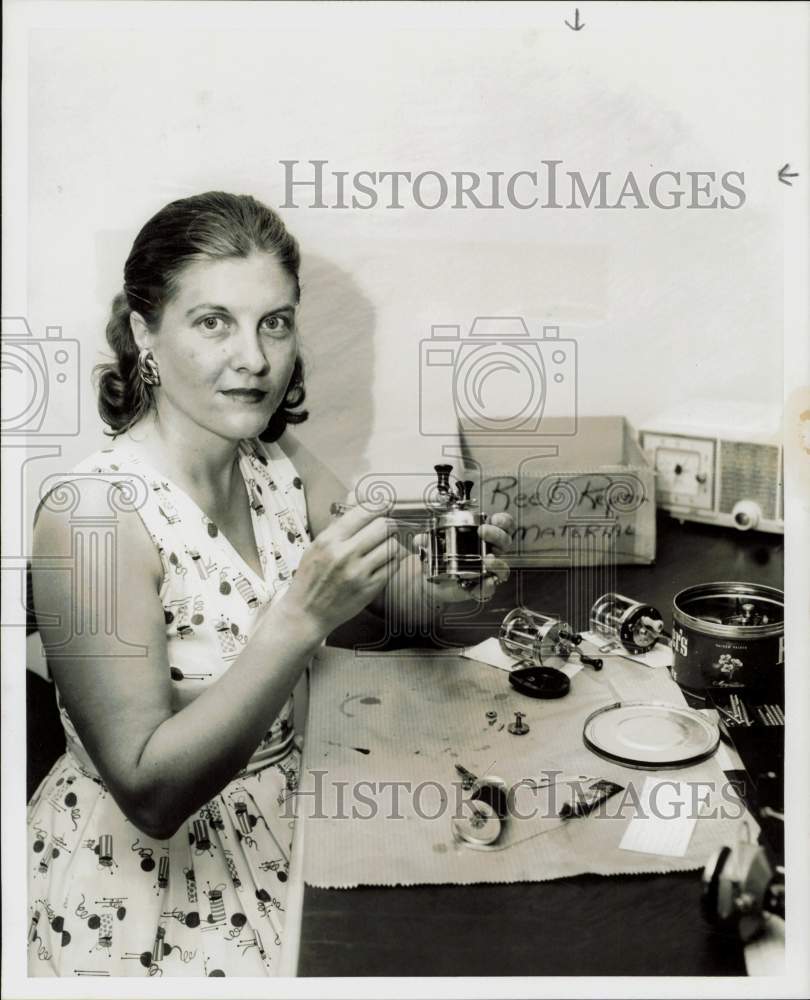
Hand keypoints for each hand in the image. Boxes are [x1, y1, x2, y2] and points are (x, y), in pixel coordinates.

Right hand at [285, 504, 406, 635]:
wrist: (307, 613)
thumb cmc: (311, 577)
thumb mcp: (316, 546)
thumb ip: (338, 526)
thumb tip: (358, 500)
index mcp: (329, 540)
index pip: (363, 512)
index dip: (379, 505)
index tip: (385, 505)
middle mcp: (344, 554)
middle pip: (383, 526)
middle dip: (390, 523)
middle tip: (391, 525)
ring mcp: (358, 572)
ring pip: (392, 546)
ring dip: (394, 542)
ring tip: (389, 543)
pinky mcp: (369, 588)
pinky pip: (393, 566)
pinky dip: (393, 560)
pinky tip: (387, 560)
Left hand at [414, 512, 514, 605]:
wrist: (430, 581)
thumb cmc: (438, 557)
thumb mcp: (431, 543)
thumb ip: (426, 540)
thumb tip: (421, 539)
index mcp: (481, 537)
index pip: (501, 525)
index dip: (502, 521)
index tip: (495, 518)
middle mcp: (488, 552)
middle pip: (505, 542)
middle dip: (497, 535)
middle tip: (483, 531)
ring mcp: (486, 571)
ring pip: (502, 567)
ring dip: (497, 562)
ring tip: (487, 560)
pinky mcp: (481, 587)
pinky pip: (490, 588)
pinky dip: (488, 586)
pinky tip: (484, 582)